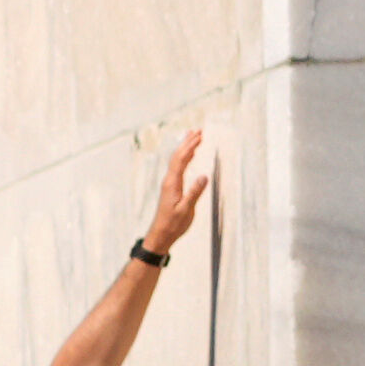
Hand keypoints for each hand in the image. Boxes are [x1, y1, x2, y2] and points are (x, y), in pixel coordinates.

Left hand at [141, 124, 211, 256]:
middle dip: (187, 142)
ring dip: (185, 148)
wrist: (161, 234)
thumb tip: (204, 176)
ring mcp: (169, 184)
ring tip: (193, 137)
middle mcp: (169, 181)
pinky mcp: (171, 188)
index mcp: (172, 183)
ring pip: (176, 161)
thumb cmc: (173, 224)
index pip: (181, 160)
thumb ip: (194, 193)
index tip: (199, 136)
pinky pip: (177, 167)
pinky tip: (189, 156)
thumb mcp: (186, 210)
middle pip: (177, 156)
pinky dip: (184, 158)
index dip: (190, 147)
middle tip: (198, 131)